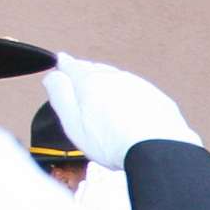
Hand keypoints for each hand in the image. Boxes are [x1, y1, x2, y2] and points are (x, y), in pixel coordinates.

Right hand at [43, 53, 201, 169]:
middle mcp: (115, 77)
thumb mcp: (73, 122)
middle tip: (78, 75)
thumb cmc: (111, 141)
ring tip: (101, 90)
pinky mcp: (156, 97)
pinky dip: (128, 94)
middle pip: (95, 70)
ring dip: (108, 82)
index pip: (72, 66)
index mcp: (90, 81)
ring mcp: (138, 85)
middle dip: (85, 72)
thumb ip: (60, 96)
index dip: (64, 64)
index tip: (61, 61)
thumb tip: (52, 76)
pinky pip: (137, 90)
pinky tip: (127, 106)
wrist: (157, 149)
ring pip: (117, 78)